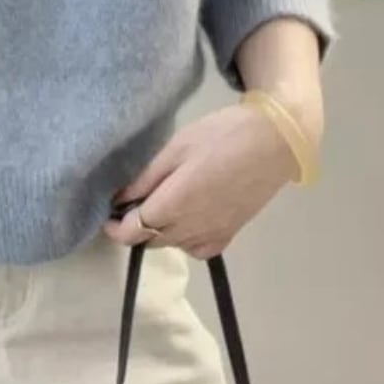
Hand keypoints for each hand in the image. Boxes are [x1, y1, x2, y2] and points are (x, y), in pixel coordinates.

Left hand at [103, 98, 320, 258]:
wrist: (276, 141)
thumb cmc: (222, 136)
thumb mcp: (177, 148)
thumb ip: (146, 179)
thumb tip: (119, 201)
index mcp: (173, 206)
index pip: (131, 232)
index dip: (114, 227)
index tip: (108, 213)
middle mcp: (191, 229)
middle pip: (149, 240)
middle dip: (135, 226)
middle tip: (134, 200)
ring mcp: (213, 235)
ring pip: (173, 245)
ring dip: (159, 231)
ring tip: (162, 202)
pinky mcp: (230, 235)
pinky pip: (197, 248)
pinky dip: (185, 239)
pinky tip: (188, 217)